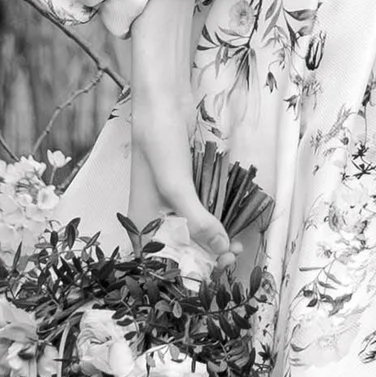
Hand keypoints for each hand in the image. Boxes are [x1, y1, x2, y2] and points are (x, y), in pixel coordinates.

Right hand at [128, 62, 228, 261]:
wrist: (163, 101)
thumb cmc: (158, 142)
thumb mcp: (177, 187)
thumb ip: (198, 221)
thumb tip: (222, 250)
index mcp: (140, 222)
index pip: (163, 260)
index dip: (188, 271)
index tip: (215, 274)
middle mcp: (152, 216)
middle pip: (180, 249)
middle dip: (206, 257)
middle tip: (232, 258)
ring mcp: (168, 202)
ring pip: (192, 232)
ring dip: (212, 242)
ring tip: (235, 246)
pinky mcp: (184, 189)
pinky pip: (198, 213)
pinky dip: (213, 222)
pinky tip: (228, 227)